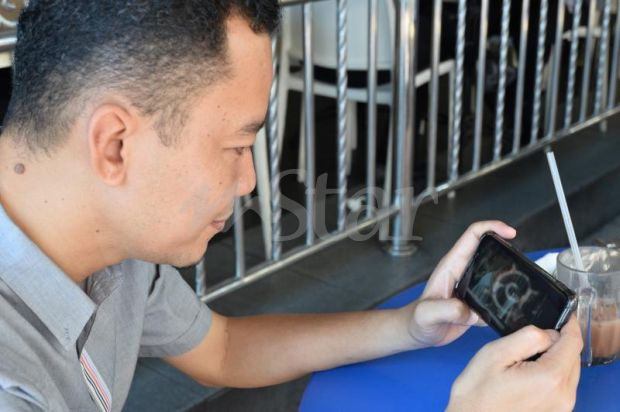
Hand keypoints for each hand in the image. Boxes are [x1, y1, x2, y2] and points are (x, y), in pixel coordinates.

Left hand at [403, 221, 515, 347]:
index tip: (511, 233)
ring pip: (495, 272)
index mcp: (452, 266)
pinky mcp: (476, 302)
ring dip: (509, 274)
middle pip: (488, 249)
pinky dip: (506, 299)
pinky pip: (496, 295)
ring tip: (524, 282)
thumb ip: (446, 310)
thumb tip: (472, 312)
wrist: (418, 334)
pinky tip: (514, 307)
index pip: (473, 236)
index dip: (492, 228)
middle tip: (523, 259)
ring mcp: (471, 286)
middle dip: (506, 248)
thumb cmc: (417, 321)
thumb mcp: (428, 314)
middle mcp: (463, 272)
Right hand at [446, 317, 581, 411]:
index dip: (569, 324)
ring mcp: (562, 407)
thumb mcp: (495, 354)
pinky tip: (529, 373)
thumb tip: (549, 333)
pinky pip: (562, 385)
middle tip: (533, 336)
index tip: (564, 314)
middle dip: (560, 342)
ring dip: (556, 358)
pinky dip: (552, 373)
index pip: (573, 342)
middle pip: (573, 357)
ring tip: (527, 356)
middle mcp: (563, 395)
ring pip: (569, 371)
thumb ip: (527, 337)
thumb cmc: (477, 392)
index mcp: (550, 377)